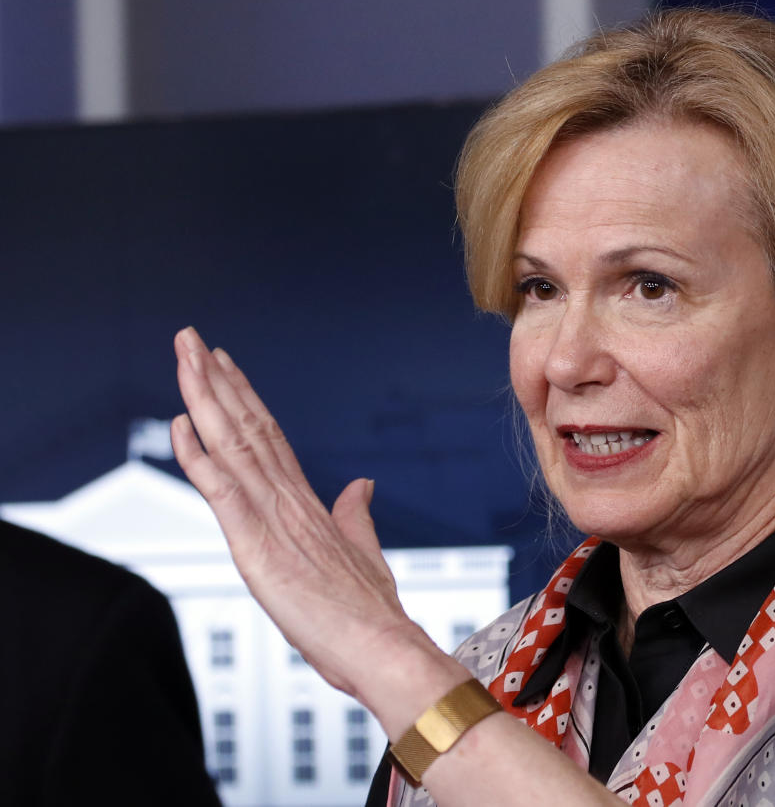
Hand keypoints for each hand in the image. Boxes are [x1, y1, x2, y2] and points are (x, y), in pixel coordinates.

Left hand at [169, 326, 425, 699]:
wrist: (383, 645)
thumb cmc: (370, 613)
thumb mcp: (362, 554)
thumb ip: (355, 514)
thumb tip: (360, 484)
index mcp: (308, 504)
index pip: (269, 437)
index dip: (243, 398)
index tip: (224, 365)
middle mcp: (288, 499)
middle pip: (247, 426)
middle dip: (216, 380)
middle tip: (192, 339)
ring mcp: (273, 517)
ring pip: (232, 444)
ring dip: (203, 396)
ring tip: (185, 355)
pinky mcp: (257, 544)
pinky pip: (221, 489)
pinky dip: (196, 455)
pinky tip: (180, 422)